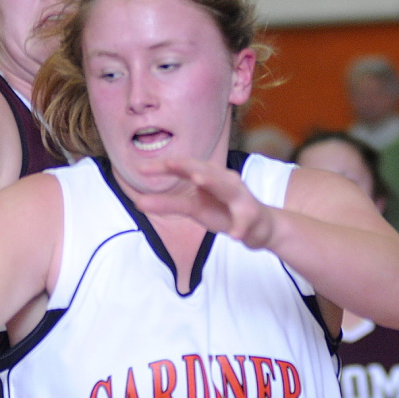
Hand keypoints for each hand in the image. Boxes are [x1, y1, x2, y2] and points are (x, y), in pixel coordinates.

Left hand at [136, 158, 274, 248]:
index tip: (141, 168)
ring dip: (213, 182)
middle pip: (205, 171)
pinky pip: (245, 222)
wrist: (260, 227)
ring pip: (228, 188)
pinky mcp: (252, 217)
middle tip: (168, 162)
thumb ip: (167, 204)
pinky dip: (240, 227)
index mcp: (210, 177)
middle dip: (187, 166)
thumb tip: (138, 202)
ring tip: (198, 179)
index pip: (185, 167)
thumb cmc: (222, 211)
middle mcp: (226, 181)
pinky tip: (235, 234)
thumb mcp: (192, 208)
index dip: (164, 166)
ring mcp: (241, 198)